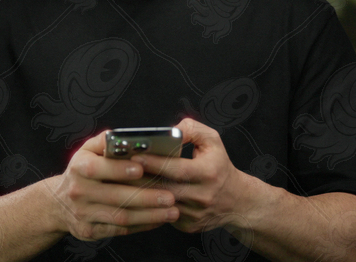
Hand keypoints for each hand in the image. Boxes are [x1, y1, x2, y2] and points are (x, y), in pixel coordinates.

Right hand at [49, 129, 179, 240]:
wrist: (58, 203)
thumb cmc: (81, 171)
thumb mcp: (86, 151)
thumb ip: (105, 141)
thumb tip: (125, 137)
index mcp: (79, 167)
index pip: (97, 168)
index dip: (119, 169)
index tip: (141, 169)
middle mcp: (79, 191)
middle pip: (115, 196)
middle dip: (146, 197)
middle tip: (171, 196)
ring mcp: (83, 214)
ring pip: (120, 217)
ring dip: (149, 215)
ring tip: (172, 212)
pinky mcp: (89, 231)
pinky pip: (119, 230)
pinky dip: (141, 226)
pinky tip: (158, 220)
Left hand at [128, 118, 255, 234]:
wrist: (237, 201)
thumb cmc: (220, 166)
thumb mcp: (212, 141)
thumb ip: (192, 129)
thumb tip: (170, 131)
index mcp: (208, 173)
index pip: (176, 169)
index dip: (154, 162)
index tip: (135, 155)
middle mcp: (202, 196)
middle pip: (163, 188)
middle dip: (140, 177)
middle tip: (119, 167)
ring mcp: (194, 214)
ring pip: (160, 203)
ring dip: (140, 192)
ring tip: (121, 180)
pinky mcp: (188, 226)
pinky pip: (163, 214)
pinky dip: (148, 205)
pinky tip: (135, 195)